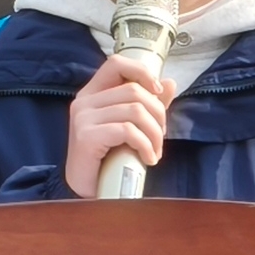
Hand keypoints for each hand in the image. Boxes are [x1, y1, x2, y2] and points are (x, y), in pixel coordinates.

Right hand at [65, 52, 172, 197]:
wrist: (86, 191)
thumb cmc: (107, 160)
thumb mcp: (130, 128)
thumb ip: (147, 105)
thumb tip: (171, 83)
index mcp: (92, 94)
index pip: (116, 63)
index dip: (142, 72)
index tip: (159, 92)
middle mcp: (84, 101)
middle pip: (134, 91)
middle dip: (158, 115)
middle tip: (159, 137)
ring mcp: (83, 118)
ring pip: (135, 111)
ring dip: (154, 134)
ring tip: (154, 151)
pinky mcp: (86, 136)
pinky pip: (127, 131)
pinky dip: (145, 145)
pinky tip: (148, 159)